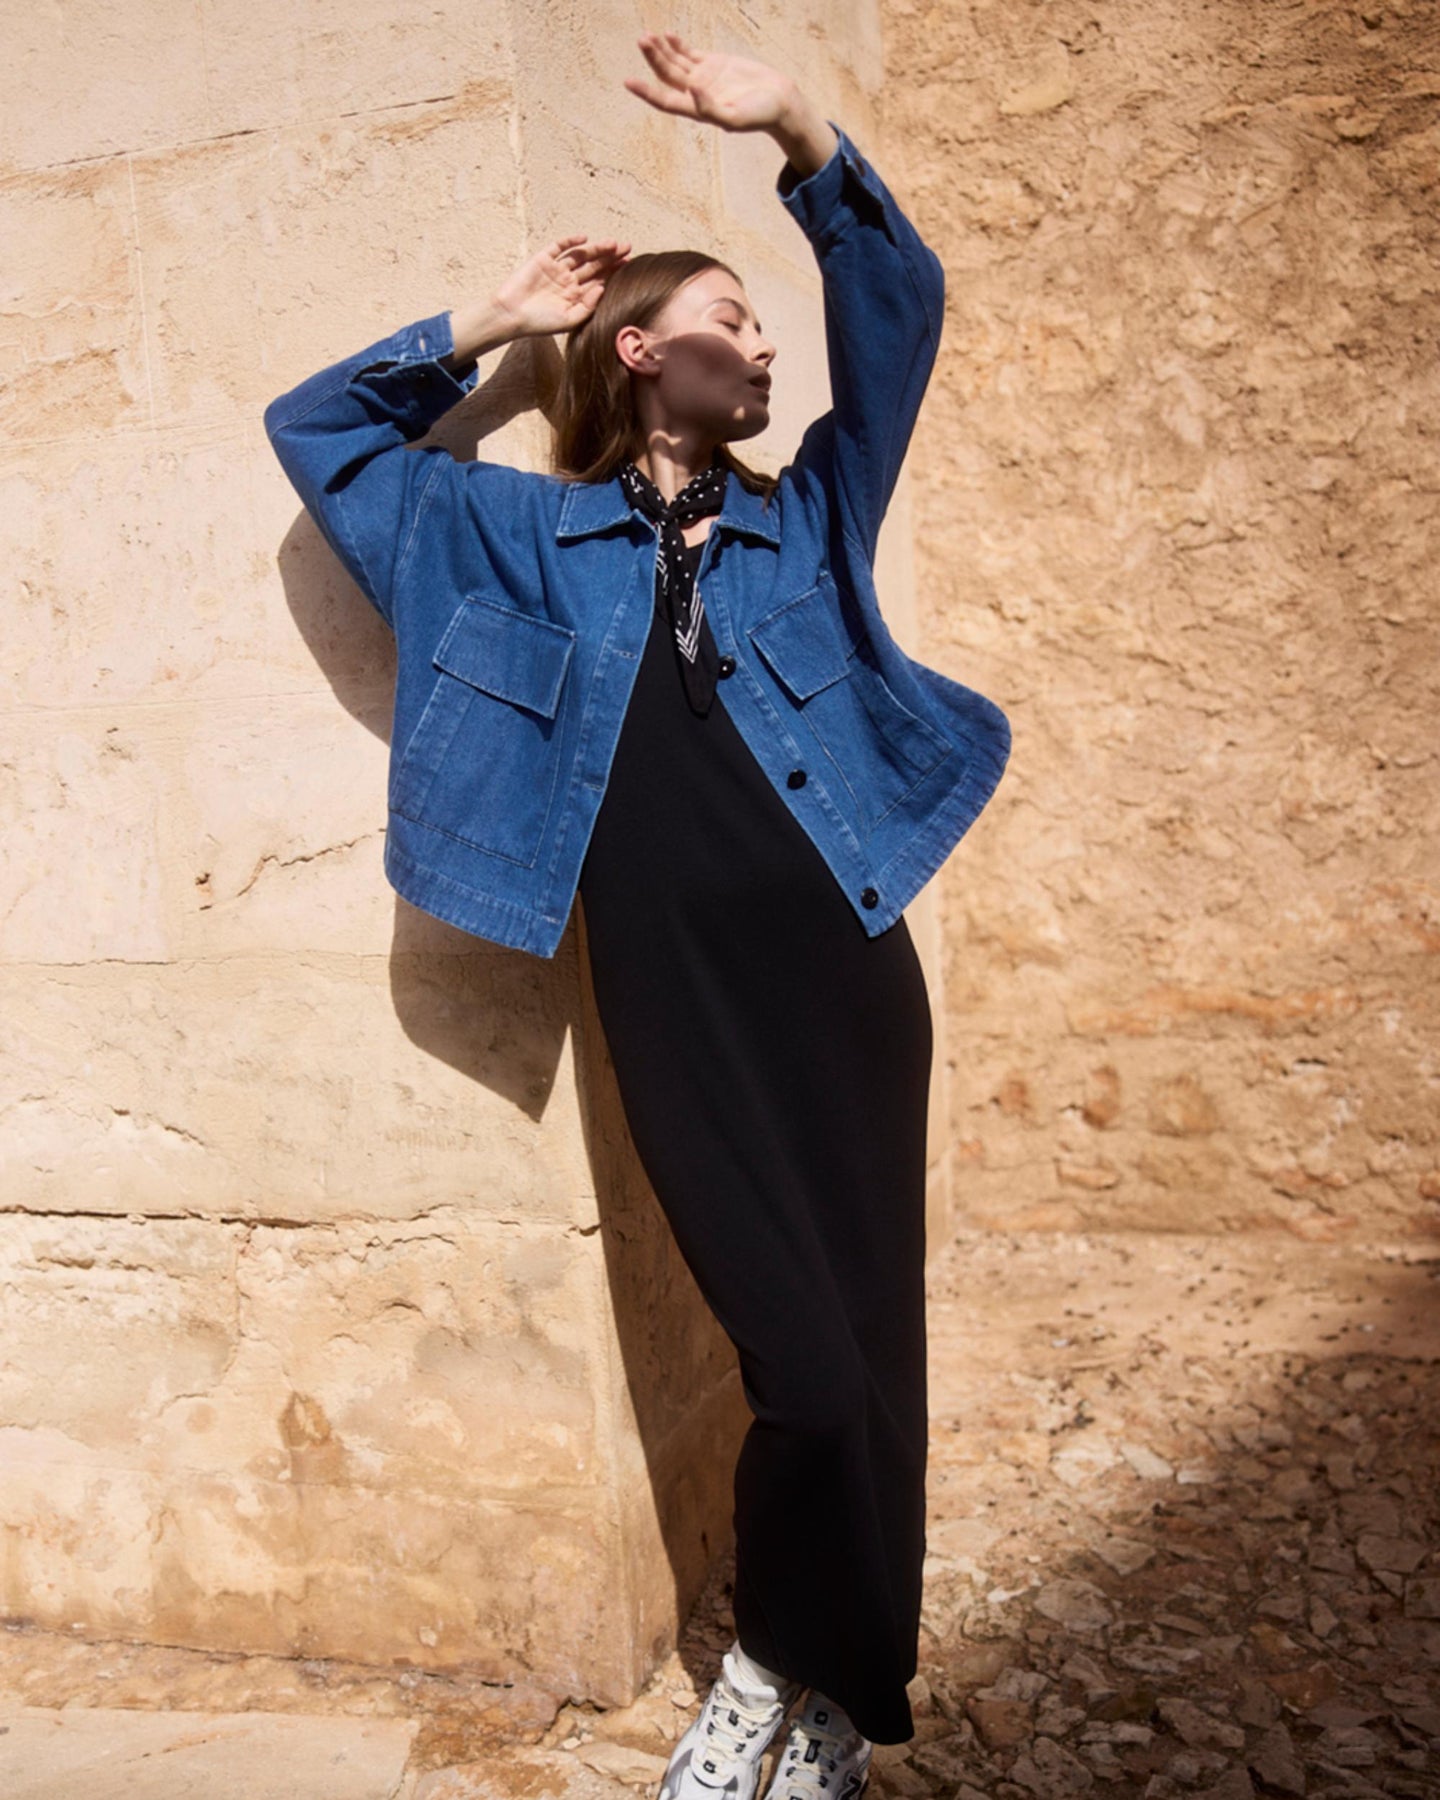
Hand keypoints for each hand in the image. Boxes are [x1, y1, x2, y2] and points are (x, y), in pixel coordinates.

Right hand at [492, 234, 631, 338]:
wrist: (511, 315)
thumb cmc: (540, 323)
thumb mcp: (568, 320)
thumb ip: (587, 306)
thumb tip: (603, 288)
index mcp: (576, 296)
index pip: (599, 280)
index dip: (613, 272)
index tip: (629, 265)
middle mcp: (568, 280)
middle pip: (593, 265)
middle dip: (610, 257)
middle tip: (627, 248)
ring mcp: (556, 268)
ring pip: (580, 254)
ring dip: (596, 248)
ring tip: (612, 244)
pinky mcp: (542, 259)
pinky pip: (558, 246)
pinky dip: (570, 241)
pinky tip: (584, 238)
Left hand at [624, 31, 796, 133]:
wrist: (780, 100)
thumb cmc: (760, 115)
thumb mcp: (735, 118)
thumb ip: (711, 109)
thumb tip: (690, 91)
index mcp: (698, 110)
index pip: (665, 100)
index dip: (647, 92)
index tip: (628, 82)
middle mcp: (696, 94)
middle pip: (667, 75)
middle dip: (653, 59)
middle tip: (642, 41)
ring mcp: (704, 77)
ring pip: (676, 62)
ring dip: (661, 50)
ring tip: (647, 37)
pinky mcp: (715, 63)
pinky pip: (690, 53)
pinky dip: (677, 44)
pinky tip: (666, 35)